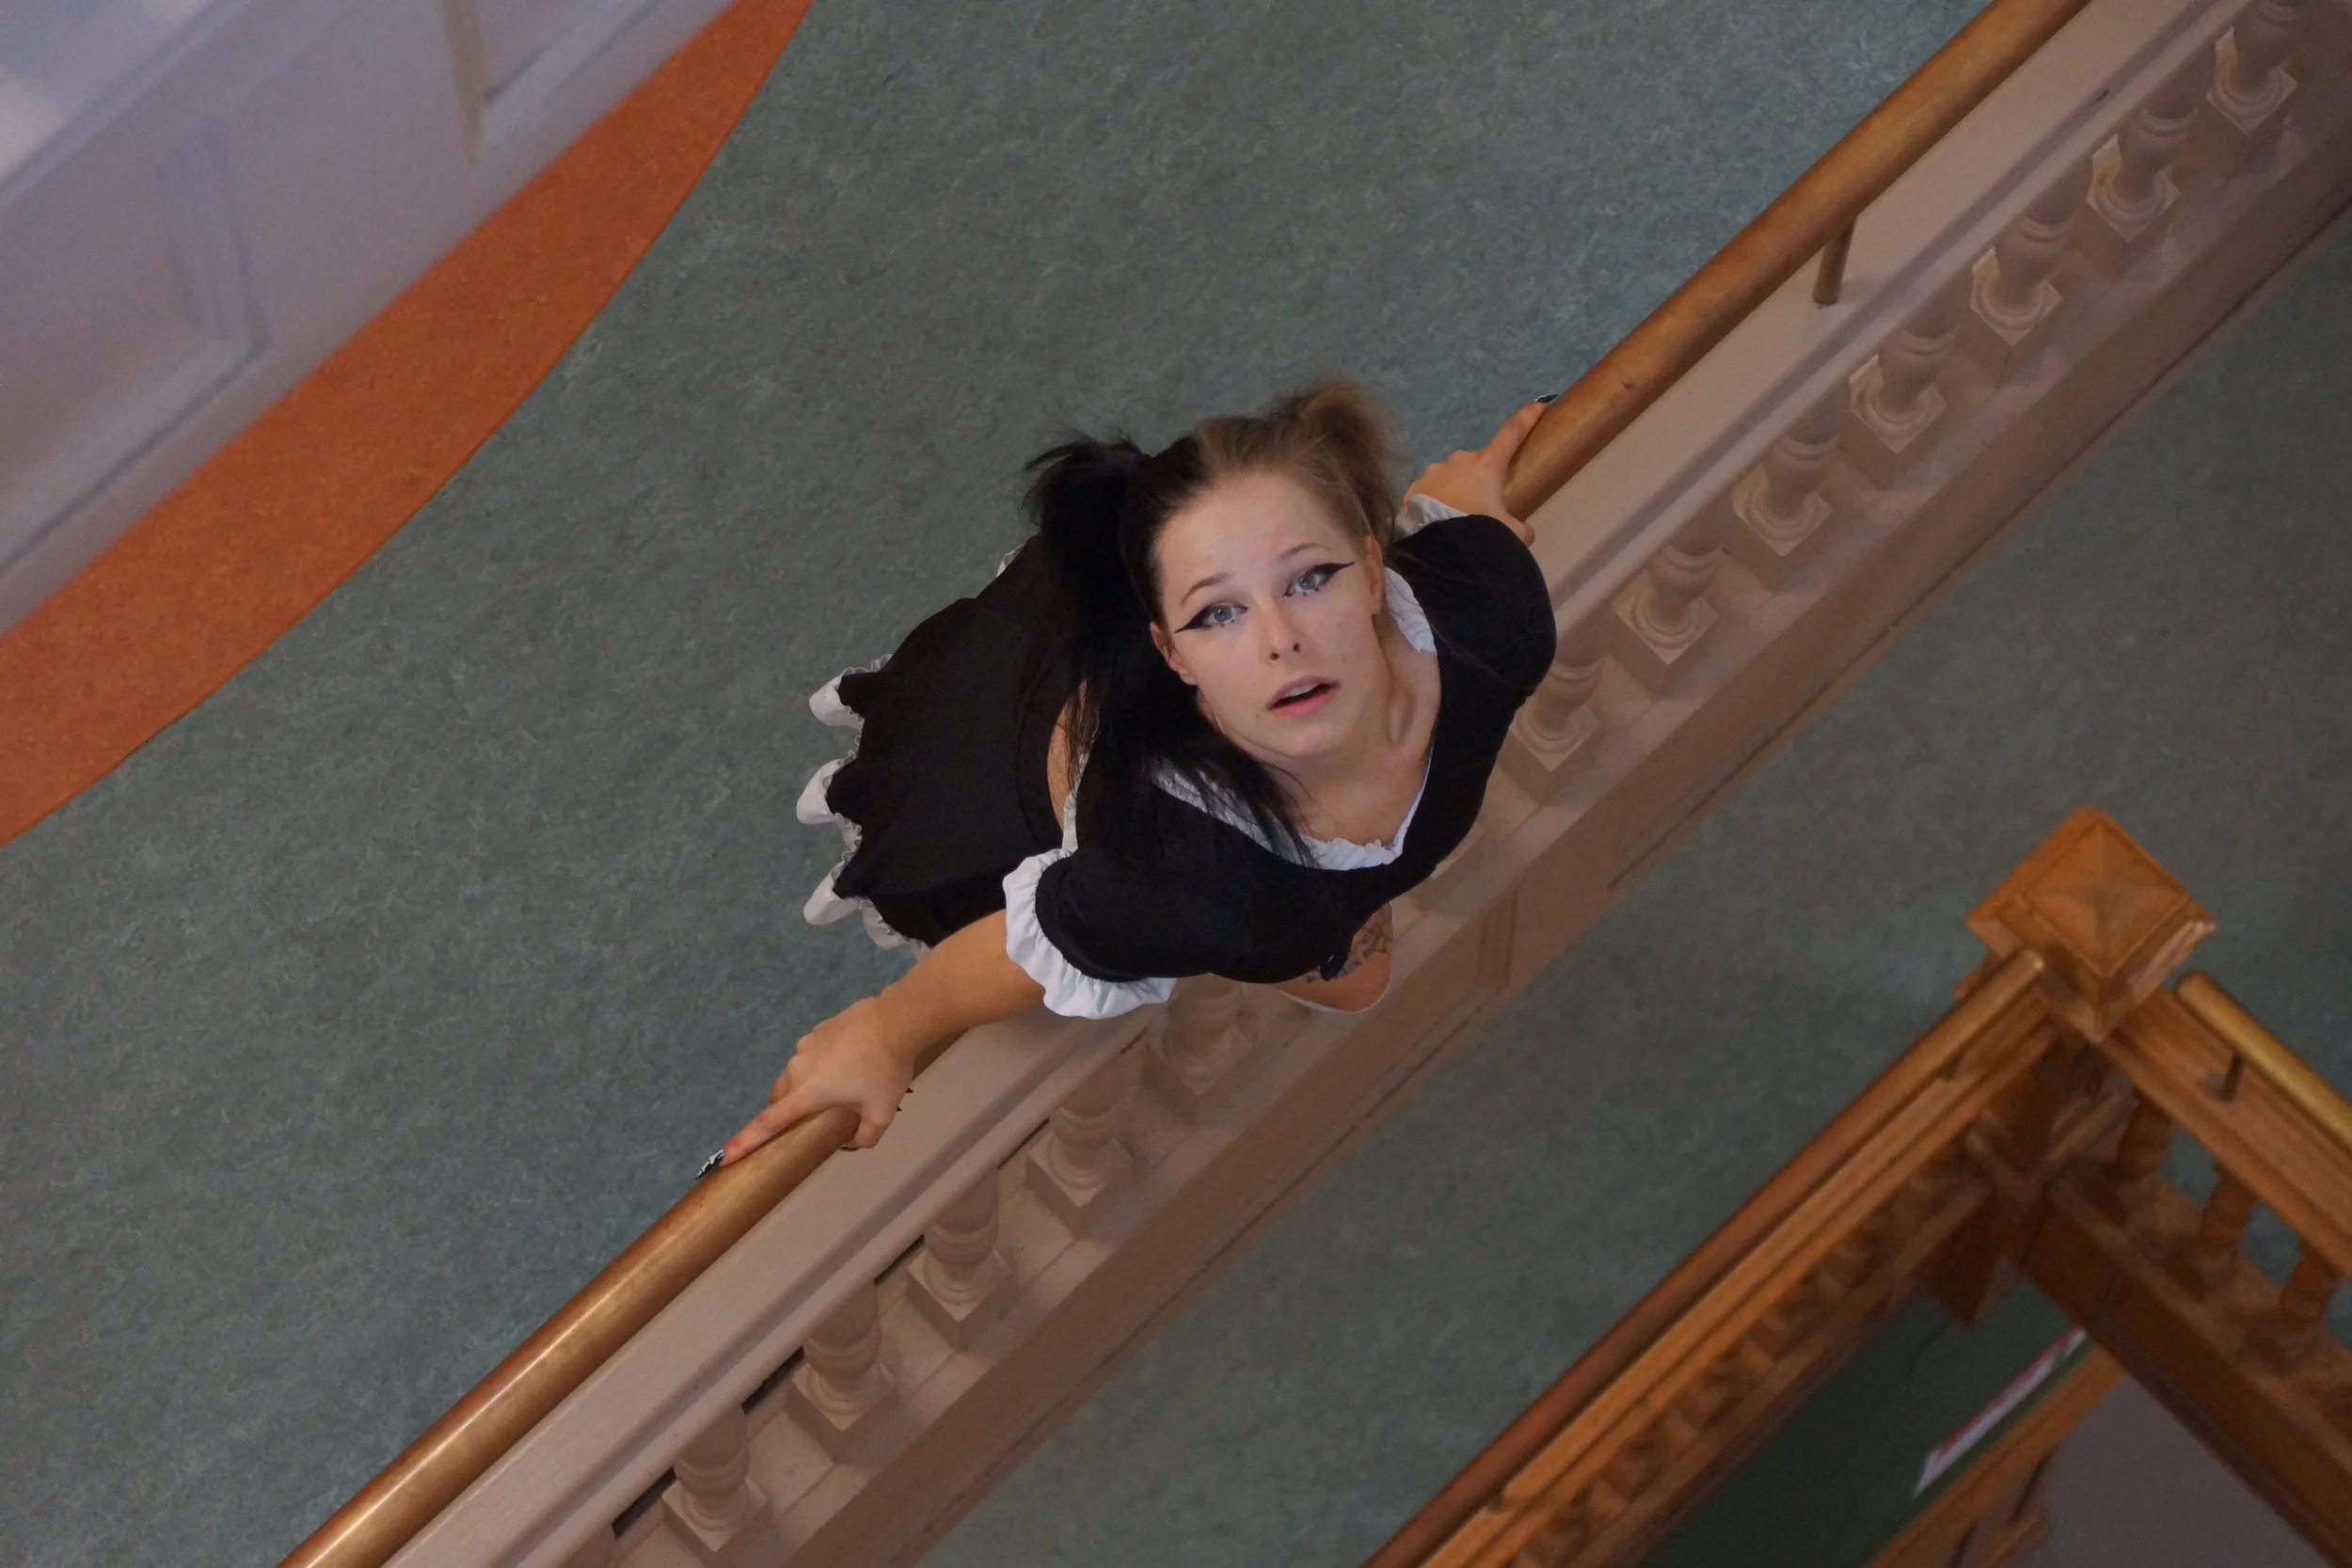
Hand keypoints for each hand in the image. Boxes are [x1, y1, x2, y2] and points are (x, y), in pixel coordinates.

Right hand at [719, 995, 915, 1164]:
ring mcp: (805, 1046)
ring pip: (795, 1073)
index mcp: (806, 1094)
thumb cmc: (885, 1071)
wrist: (895, 1021)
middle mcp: (797, 1069)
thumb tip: (851, 1142)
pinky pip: (811, 1053)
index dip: (745, 1142)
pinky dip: (822, 1063)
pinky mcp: (817, 1029)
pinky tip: (850, 1060)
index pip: (767, 1123)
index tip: (725, 1156)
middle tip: (816, 1115)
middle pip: (778, 1096)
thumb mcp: (881, 1114)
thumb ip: (864, 1137)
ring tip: (844, 1083)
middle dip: (787, 1109)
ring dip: (807, 1084)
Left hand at [1402, 399, 1548, 542]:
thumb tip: (1524, 532)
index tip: (1538, 404)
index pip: (1512, 433)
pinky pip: (1429, 494)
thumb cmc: (1480, 532)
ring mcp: (1432, 473)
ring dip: (1454, 494)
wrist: (1437, 549)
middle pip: (1474, 466)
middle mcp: (1458, 461)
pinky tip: (1436, 524)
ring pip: (1449, 479)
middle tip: (1480, 510)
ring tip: (1455, 522)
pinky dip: (1435, 505)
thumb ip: (1520, 528)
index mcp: (1487, 465)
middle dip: (1478, 482)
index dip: (1526, 417)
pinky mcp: (1412, 490)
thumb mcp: (1512, 534)